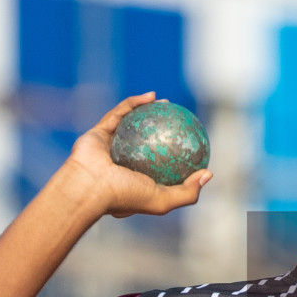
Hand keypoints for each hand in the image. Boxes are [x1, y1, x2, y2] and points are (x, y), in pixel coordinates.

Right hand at [57, 93, 210, 218]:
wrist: (88, 187)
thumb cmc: (125, 195)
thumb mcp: (164, 200)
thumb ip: (188, 191)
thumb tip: (209, 174)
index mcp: (135, 181)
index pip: (159, 167)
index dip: (177, 154)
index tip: (194, 143)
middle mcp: (122, 164)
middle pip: (145, 142)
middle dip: (162, 129)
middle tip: (180, 120)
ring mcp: (109, 148)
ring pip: (131, 125)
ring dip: (148, 112)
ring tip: (167, 103)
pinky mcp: (98, 133)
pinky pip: (119, 114)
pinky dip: (134, 103)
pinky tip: (151, 96)